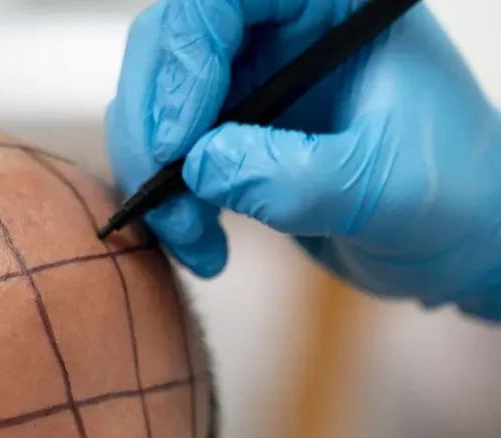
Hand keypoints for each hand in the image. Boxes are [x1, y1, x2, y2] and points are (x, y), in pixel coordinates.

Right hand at [106, 0, 500, 319]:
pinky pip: (172, 159)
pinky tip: (201, 245)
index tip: (178, 148)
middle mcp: (281, 37)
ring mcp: (253, 89)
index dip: (186, 66)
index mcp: (328, 9)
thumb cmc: (450, 197)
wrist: (453, 243)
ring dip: (155, 181)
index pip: (222, 3)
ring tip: (194, 241)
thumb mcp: (380, 188)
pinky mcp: (236, 141)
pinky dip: (169, 205)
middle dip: (152, 132)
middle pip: (169, 50)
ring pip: (158, 110)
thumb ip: (293, 177)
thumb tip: (198, 166)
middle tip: (159, 203)